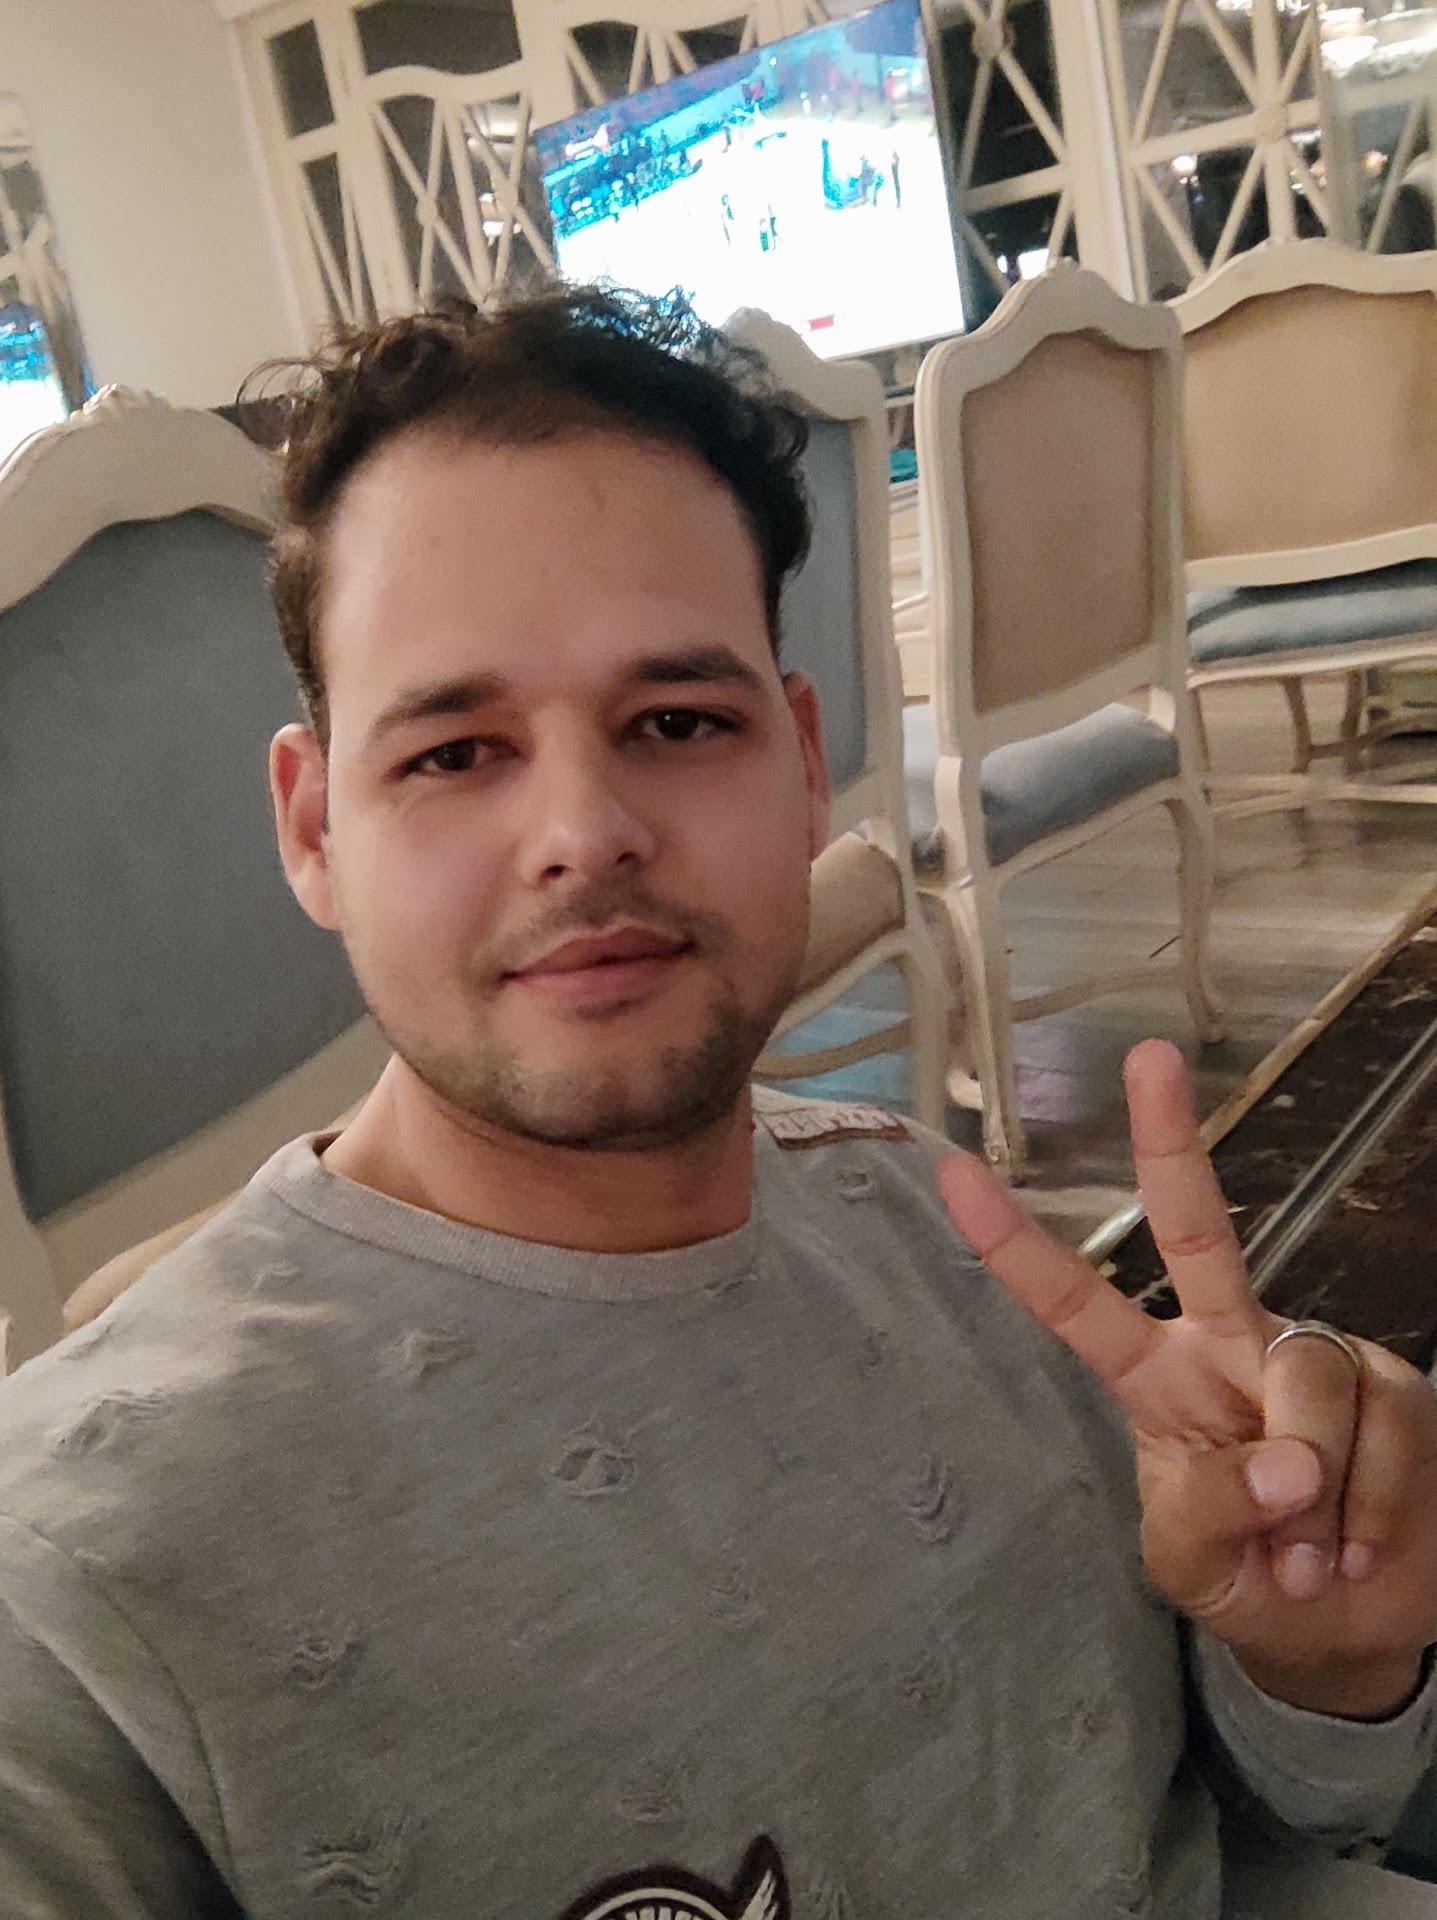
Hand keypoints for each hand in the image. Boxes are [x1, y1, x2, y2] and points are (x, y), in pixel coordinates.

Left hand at [938, 1037, 1436, 1719]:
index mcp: (1157, 1380)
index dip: (1015, 1247)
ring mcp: (1312, 1354)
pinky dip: (1371, 1509)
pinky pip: (1382, 1429)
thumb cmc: (1253, 1583)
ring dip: (1313, 1494)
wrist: (1360, 1621)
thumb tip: (1287, 1462)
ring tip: (1311, 1555)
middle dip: (1169, 1141)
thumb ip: (1207, 1511)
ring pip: (1307, 1380)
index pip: (1076, 1306)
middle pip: (1198, 1230)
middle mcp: (1231, 1342)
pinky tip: (1360, 1545)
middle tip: (1151, 1058)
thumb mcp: (1195, 1567)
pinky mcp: (1394, 1385)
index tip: (954, 1174)